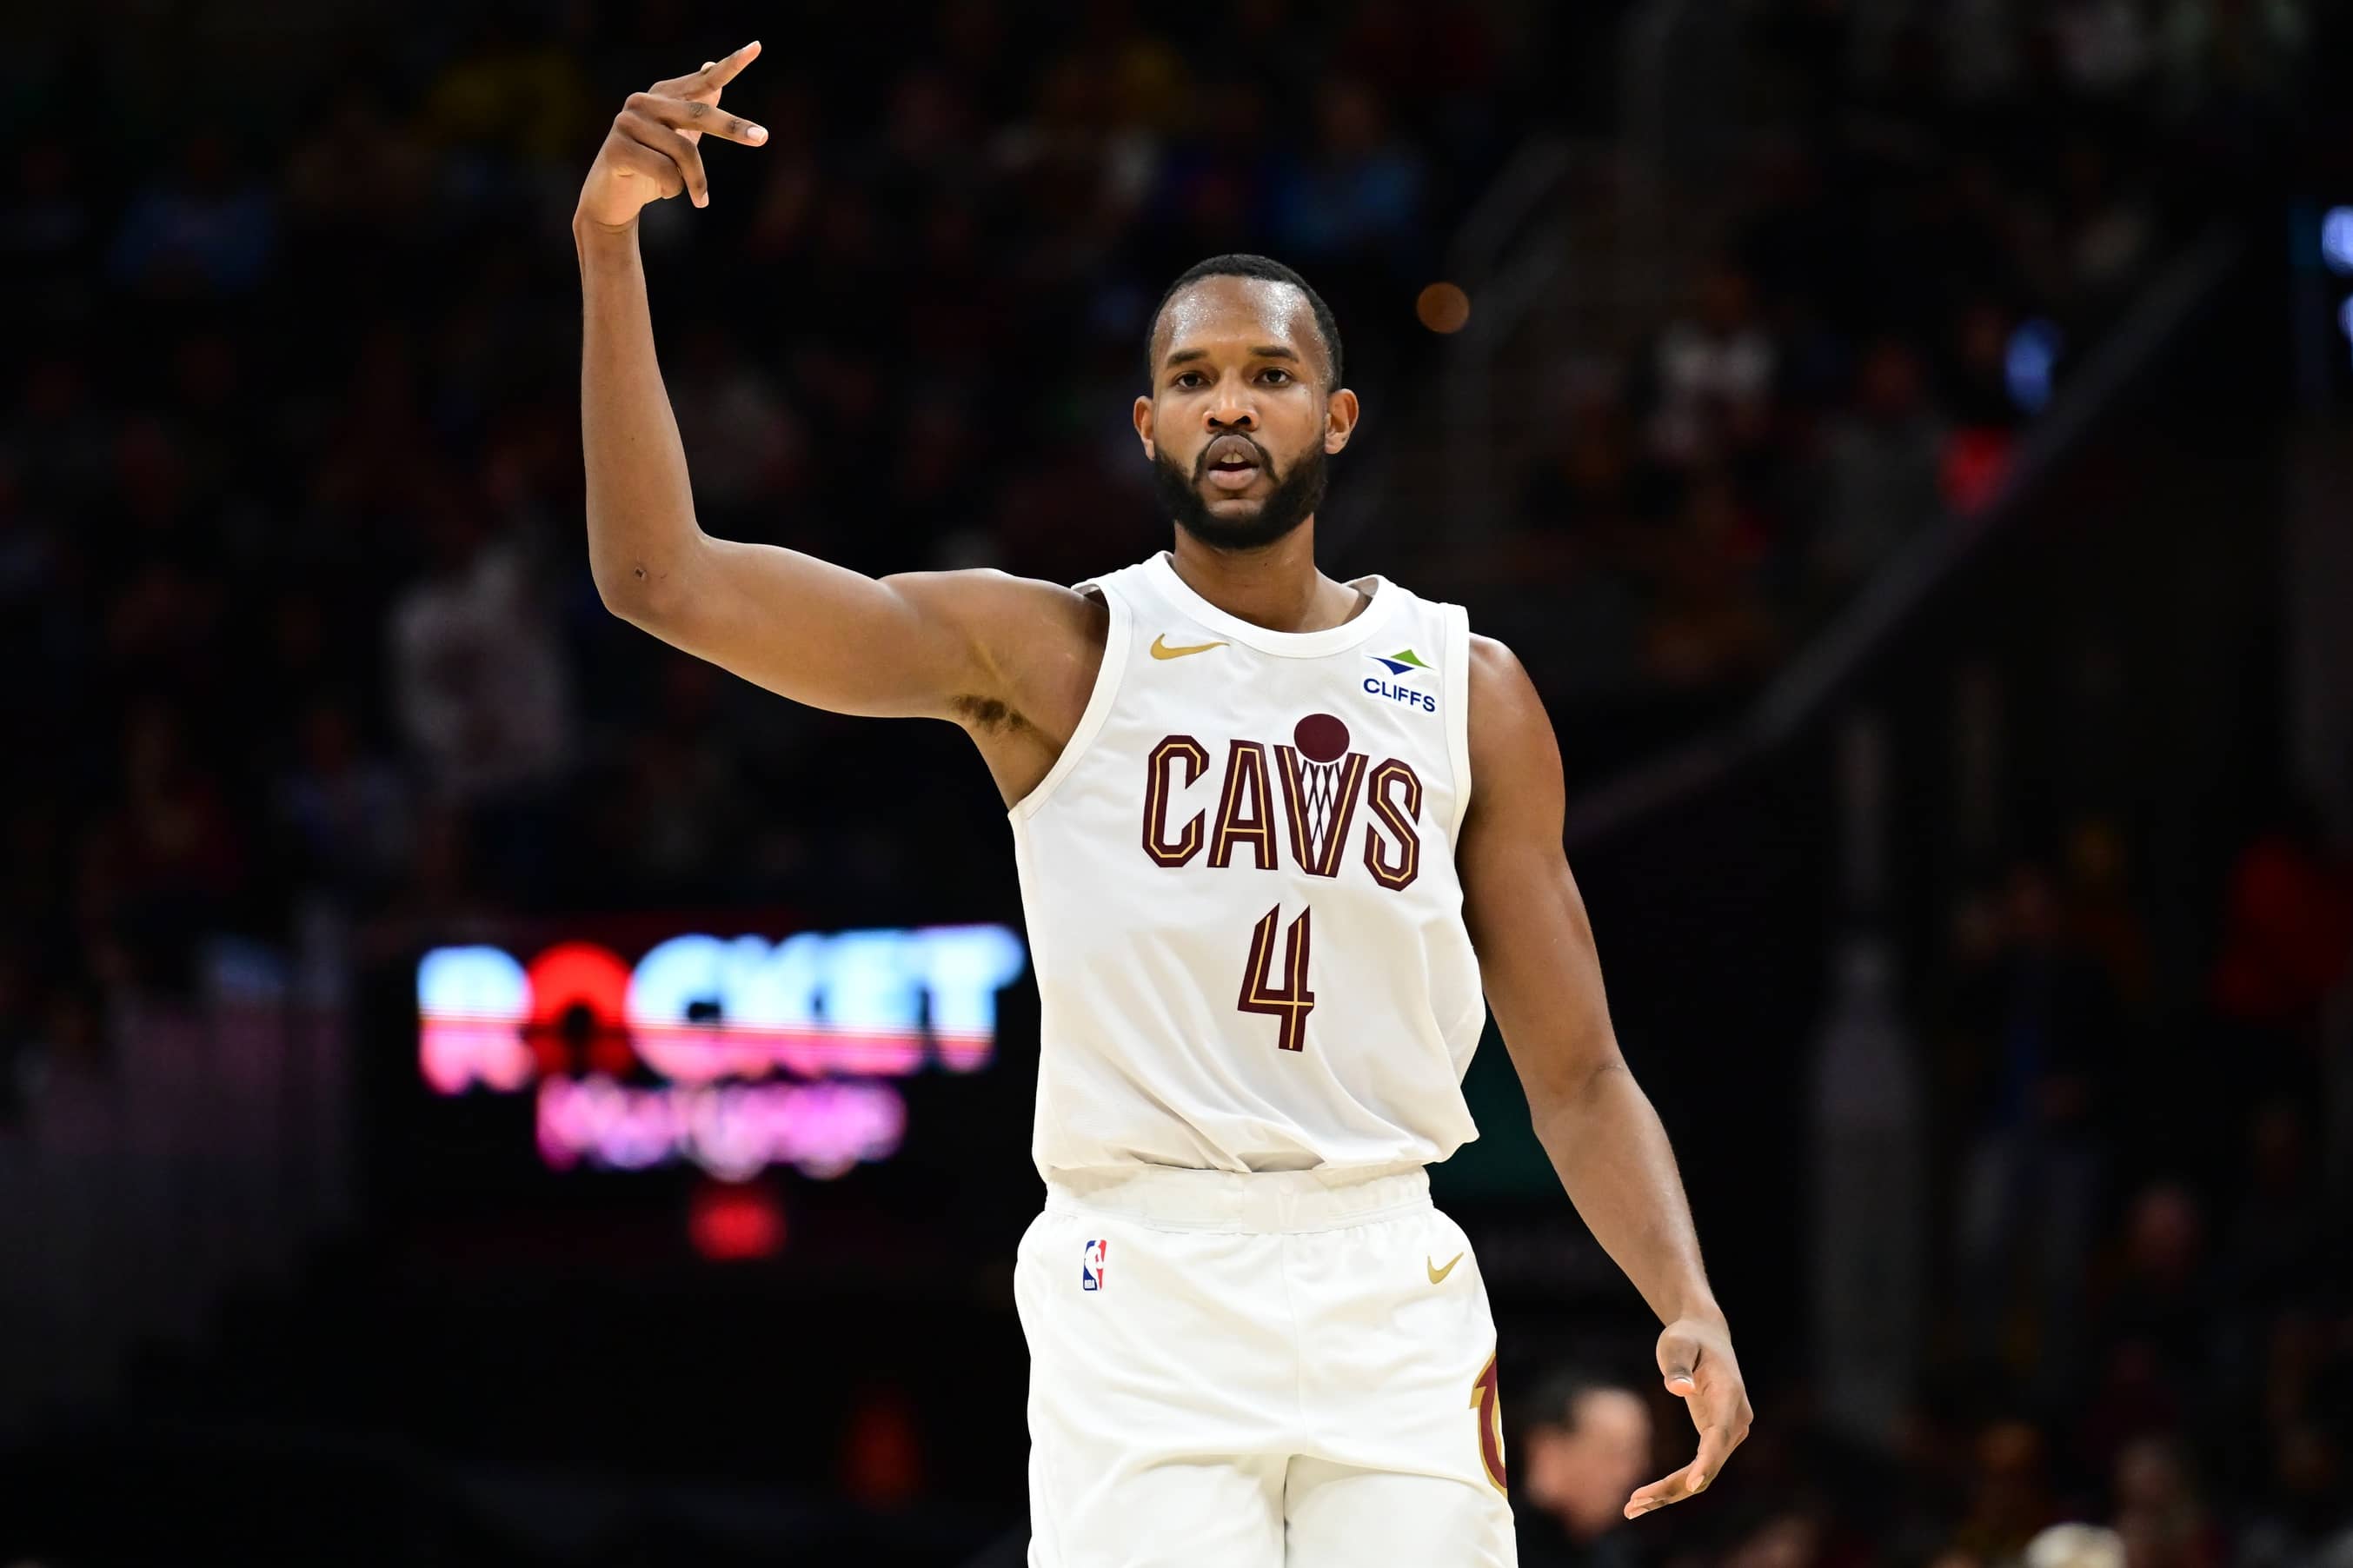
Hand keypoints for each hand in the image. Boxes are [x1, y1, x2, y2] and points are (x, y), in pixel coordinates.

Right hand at [577, 41, 766, 229]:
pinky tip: (661, 192)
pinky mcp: (617, 148)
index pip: (702, 81)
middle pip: (699, 113)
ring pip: (684, 152)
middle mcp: (642, 102)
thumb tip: (710, 67)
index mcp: (661, 97)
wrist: (611, 200)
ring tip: (698, 198)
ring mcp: (627, 123)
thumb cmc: (649, 169)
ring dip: (696, 182)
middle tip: (762, 137)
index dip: (730, 65)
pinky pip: (665, 171)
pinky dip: (672, 189)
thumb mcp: (676, 137)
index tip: (756, 48)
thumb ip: (693, 108)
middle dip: (732, 127)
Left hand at [1624, 1314, 1752, 1518]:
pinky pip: (1698, 1469)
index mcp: (1730, 1396)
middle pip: (1709, 1465)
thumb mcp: (1677, 1344)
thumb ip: (1678, 1365)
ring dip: (1671, 1494)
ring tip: (1631, 1508)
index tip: (1692, 1484)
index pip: (1720, 1436)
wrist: (1705, 1335)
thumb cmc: (1688, 1338)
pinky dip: (1674, 1485)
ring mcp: (1729, 1433)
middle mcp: (1736, 1420)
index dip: (1707, 1461)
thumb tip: (1678, 1388)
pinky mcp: (1716, 1439)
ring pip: (1704, 1475)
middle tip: (1634, 1502)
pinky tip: (1645, 1498)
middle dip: (1674, 1488)